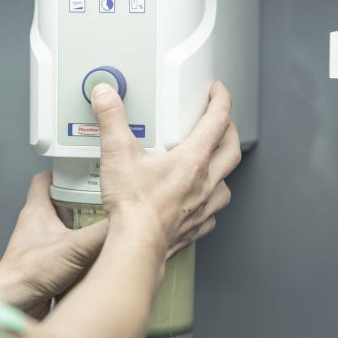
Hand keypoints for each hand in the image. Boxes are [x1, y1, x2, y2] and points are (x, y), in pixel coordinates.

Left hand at [0, 172, 107, 318]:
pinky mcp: (46, 268)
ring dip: (84, 229)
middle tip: (104, 199)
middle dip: (82, 201)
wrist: (14, 305)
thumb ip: (103, 233)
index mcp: (37, 211)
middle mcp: (37, 227)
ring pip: (65, 230)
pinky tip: (99, 258)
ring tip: (108, 227)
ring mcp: (40, 248)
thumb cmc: (29, 274)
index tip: (83, 169)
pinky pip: (67, 254)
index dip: (63, 172)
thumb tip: (127, 222)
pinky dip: (83, 254)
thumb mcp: (75, 247)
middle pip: (60, 204)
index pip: (45, 180)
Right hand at [91, 81, 239, 256]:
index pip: (217, 121)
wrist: (136, 246)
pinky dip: (209, 204)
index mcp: (192, 160)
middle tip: (221, 122)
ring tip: (212, 163)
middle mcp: (204, 183)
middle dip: (229, 131)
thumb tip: (106, 95)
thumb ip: (111, 118)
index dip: (220, 100)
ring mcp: (202, 207)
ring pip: (226, 184)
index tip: (217, 90)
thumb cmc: (133, 206)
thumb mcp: (117, 152)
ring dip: (223, 169)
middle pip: (231, 150)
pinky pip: (211, 214)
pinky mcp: (193, 228)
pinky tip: (197, 203)